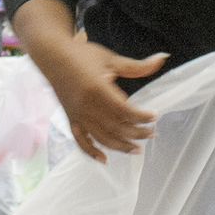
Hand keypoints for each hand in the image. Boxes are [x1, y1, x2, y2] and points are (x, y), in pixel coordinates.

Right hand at [39, 36, 165, 161]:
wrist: (51, 56)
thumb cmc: (81, 55)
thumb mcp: (110, 59)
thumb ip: (137, 65)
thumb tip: (162, 58)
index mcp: (97, 88)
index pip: (124, 110)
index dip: (141, 116)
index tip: (154, 116)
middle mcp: (87, 105)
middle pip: (116, 127)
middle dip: (136, 133)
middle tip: (152, 133)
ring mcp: (78, 115)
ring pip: (102, 137)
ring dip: (120, 146)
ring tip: (137, 149)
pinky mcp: (70, 119)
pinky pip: (80, 141)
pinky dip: (91, 152)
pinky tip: (104, 159)